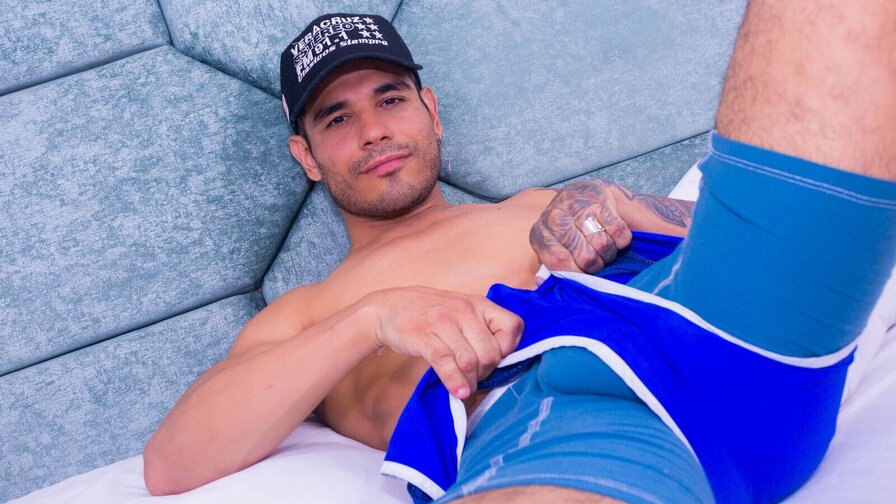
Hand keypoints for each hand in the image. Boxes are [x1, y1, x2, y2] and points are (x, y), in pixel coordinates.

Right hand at [363, 287, 522, 398]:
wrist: (389, 307)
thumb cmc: (431, 313)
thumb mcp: (462, 311)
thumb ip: (483, 329)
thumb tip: (504, 362)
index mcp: (479, 303)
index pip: (513, 327)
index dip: (509, 349)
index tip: (497, 359)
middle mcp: (464, 310)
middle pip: (491, 353)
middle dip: (486, 372)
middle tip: (475, 376)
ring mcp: (443, 321)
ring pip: (470, 361)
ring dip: (470, 382)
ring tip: (465, 388)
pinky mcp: (423, 336)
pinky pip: (446, 363)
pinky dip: (454, 382)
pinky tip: (457, 392)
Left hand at [529, 180, 632, 274]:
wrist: (586, 193)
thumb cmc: (569, 229)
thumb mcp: (554, 248)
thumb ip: (550, 267)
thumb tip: (540, 282)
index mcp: (540, 233)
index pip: (559, 263)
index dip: (576, 274)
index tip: (584, 275)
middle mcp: (555, 216)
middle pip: (585, 257)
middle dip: (596, 264)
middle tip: (596, 258)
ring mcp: (578, 206)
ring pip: (603, 244)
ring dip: (609, 252)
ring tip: (604, 245)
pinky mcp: (600, 199)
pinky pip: (618, 231)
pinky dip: (621, 239)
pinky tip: (613, 233)